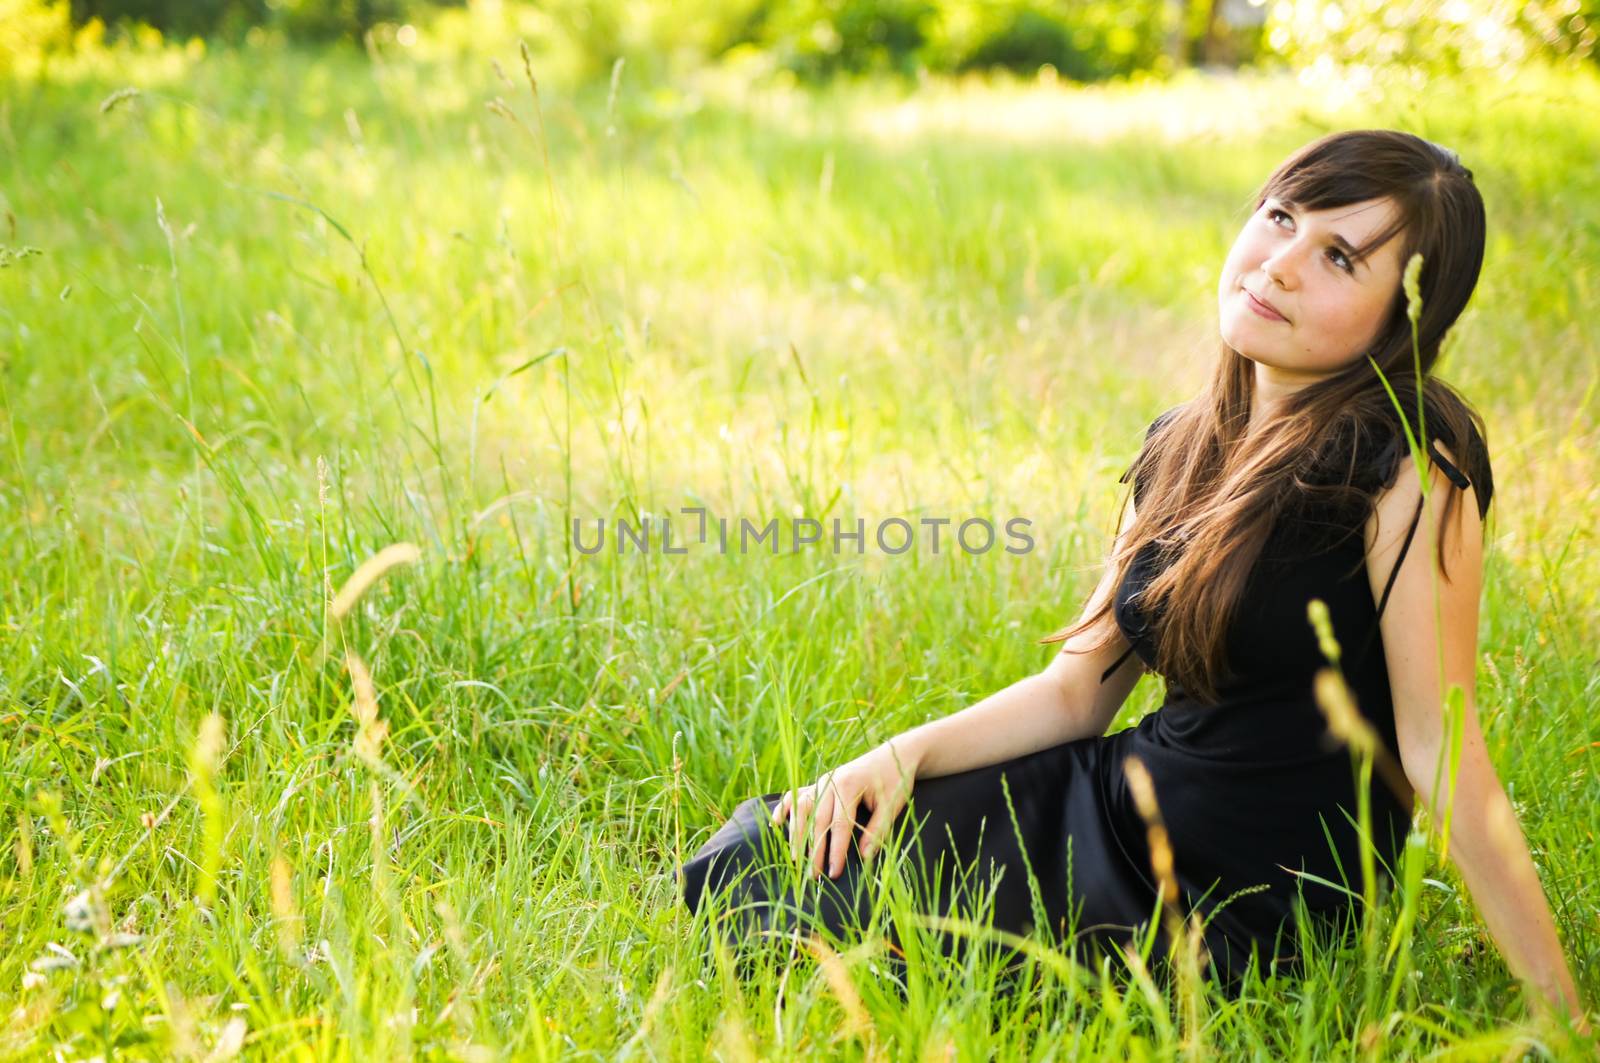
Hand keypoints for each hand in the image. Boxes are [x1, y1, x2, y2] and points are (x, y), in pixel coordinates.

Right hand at [769, 740, 918, 879]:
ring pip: (802, 808)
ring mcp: (822, 781)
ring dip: (796, 834)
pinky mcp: (820, 782)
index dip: (836, 851)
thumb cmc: (896, 780)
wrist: (895, 754)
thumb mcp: (892, 805)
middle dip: (814, 851)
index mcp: (849, 786)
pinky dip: (785, 808)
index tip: (834, 873)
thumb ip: (878, 830)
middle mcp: (830, 782)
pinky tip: (776, 823)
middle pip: (817, 821)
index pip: (839, 825)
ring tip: (795, 859)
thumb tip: (865, 857)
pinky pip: (797, 794)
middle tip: (813, 877)